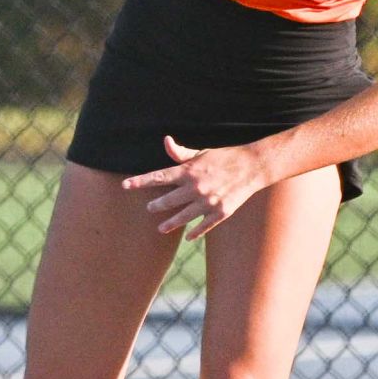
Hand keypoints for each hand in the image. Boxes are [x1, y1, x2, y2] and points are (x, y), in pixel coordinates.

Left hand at [122, 134, 270, 239]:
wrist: (252, 167)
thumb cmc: (223, 158)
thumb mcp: (201, 153)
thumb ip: (180, 153)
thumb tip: (165, 142)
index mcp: (189, 171)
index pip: (158, 177)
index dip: (140, 182)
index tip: (125, 185)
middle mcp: (196, 187)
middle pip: (168, 200)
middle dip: (156, 205)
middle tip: (150, 207)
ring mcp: (208, 202)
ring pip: (183, 217)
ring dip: (170, 223)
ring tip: (161, 228)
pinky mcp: (221, 212)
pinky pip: (203, 226)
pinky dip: (195, 232)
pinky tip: (188, 237)